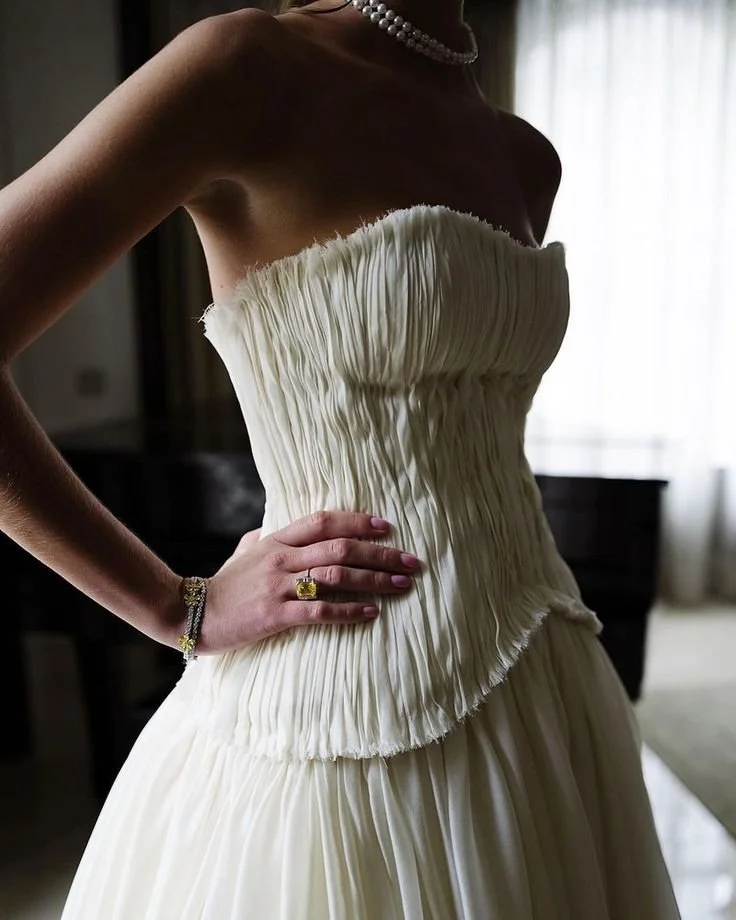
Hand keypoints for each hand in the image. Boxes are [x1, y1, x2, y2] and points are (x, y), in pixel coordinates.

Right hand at [169, 511, 422, 655]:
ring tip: (401, 586)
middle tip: (411, 561)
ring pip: (336, 576)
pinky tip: (372, 613)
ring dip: (374, 580)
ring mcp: (279, 586)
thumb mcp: (244, 551)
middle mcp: (282, 558)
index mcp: (277, 540)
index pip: (323, 521)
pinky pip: (320, 611)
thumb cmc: (224, 583)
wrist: (193, 614)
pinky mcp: (275, 615)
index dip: (357, 521)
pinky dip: (349, 611)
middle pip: (340, 547)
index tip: (387, 526)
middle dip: (381, 554)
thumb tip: (275, 529)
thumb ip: (266, 538)